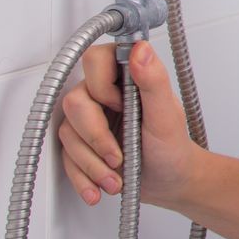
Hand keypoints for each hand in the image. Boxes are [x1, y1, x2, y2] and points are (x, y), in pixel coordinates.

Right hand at [57, 40, 195, 208]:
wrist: (169, 181)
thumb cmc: (172, 147)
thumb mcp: (166, 115)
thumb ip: (154, 81)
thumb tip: (141, 49)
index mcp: (126, 76)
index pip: (94, 60)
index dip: (101, 87)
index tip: (121, 107)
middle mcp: (103, 94)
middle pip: (74, 102)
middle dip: (96, 138)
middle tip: (119, 157)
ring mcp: (89, 119)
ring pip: (67, 134)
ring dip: (91, 164)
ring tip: (116, 179)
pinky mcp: (81, 144)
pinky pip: (66, 158)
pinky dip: (82, 178)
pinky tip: (98, 189)